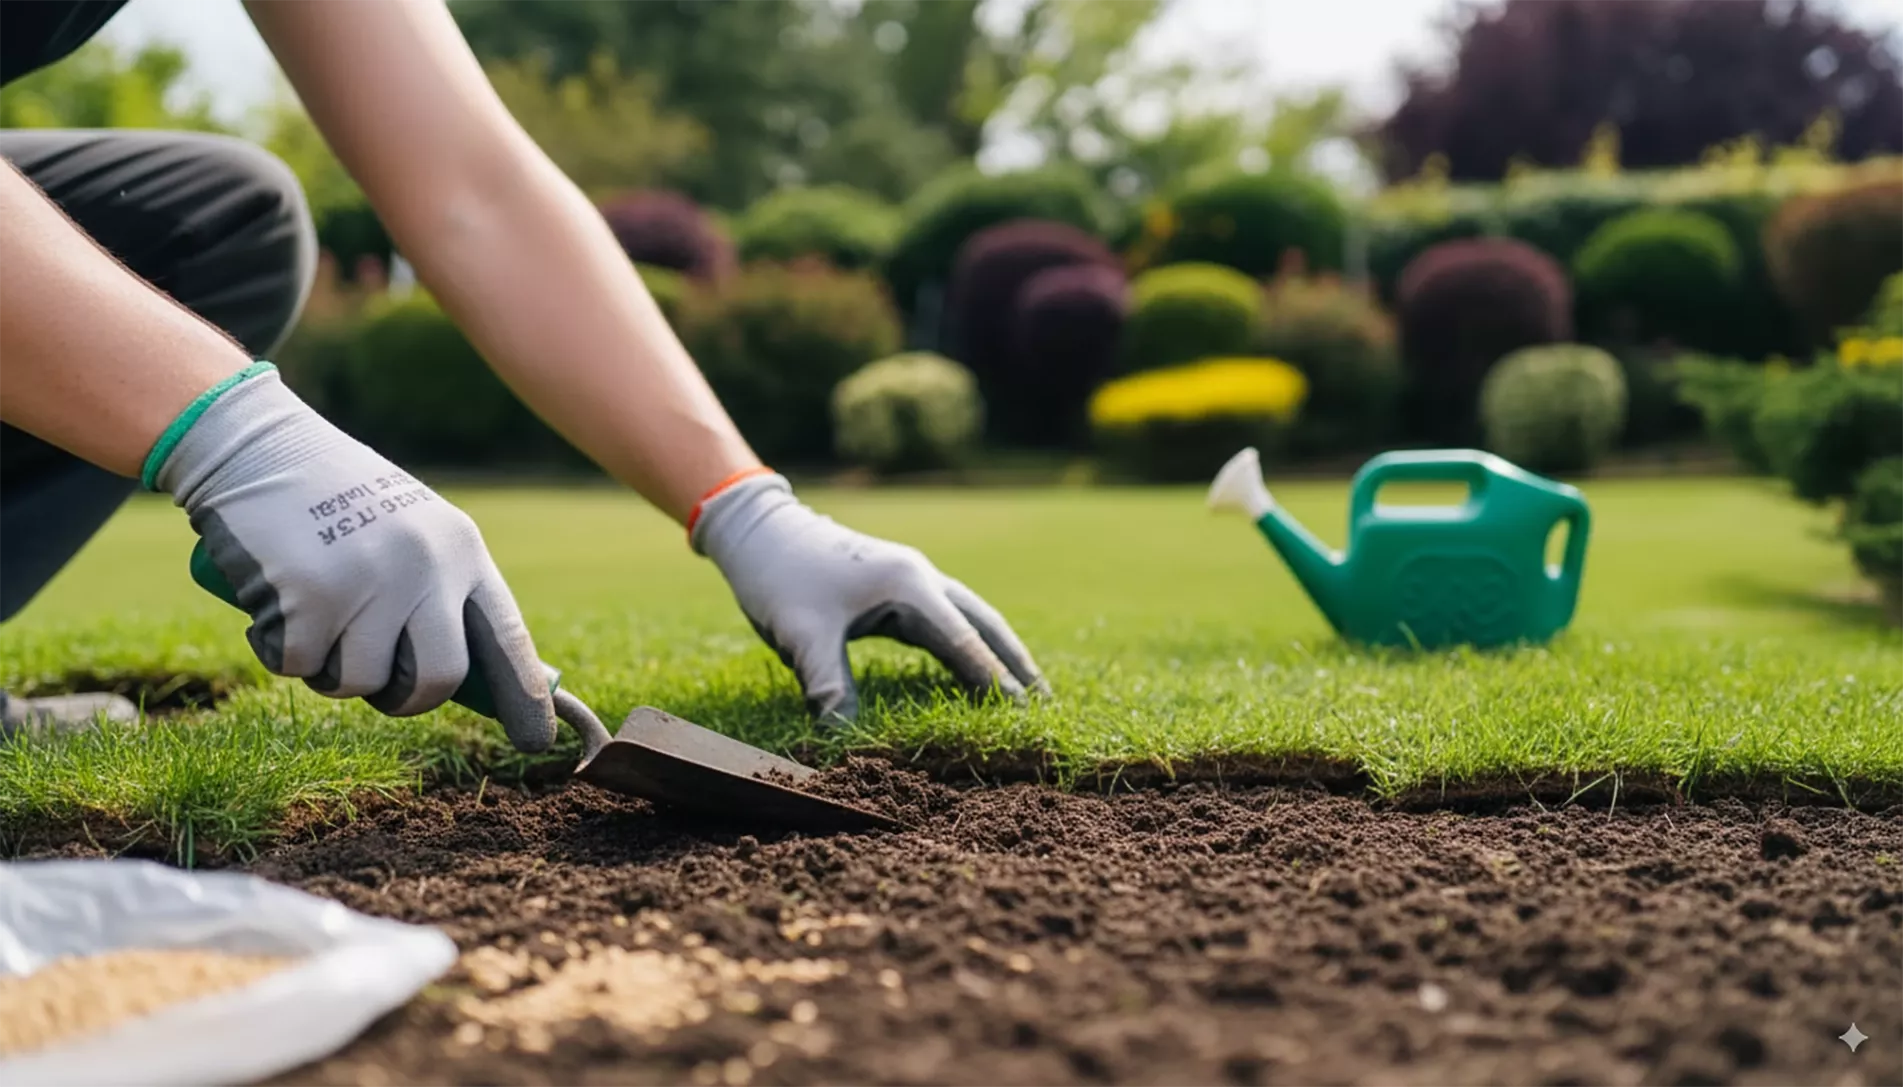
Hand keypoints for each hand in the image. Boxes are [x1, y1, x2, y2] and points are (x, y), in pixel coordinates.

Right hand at [148, 365, 558, 751]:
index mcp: (461, 550)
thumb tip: (466, 676)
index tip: (538, 742)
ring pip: (359, 681)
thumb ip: (439, 589)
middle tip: (377, 680)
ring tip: (314, 615)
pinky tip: (273, 601)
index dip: (523, 696)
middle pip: (439, 679)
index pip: (505, 638)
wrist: (255, 447)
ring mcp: (370, 582)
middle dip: (405, 697)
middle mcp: (426, 567)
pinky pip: (298, 665)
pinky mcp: (311, 598)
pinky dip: (278, 649)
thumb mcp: (409, 532)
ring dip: (329, 670)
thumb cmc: (333, 500)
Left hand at [690, 472, 1049, 723]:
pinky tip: (974, 666)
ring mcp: (911, 577)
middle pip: (985, 624)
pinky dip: (969, 643)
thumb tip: (846, 742)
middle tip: (1047, 706)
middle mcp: (920, 577)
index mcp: (908, 586)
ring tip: (1026, 690)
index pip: (963, 642)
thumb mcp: (802, 636)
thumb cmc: (779, 576)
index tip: (1023, 717)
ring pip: (971, 617)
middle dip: (1016, 664)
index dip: (993, 682)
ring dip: (998, 651)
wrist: (758, 528)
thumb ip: (829, 687)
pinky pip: (947, 618)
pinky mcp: (896, 585)